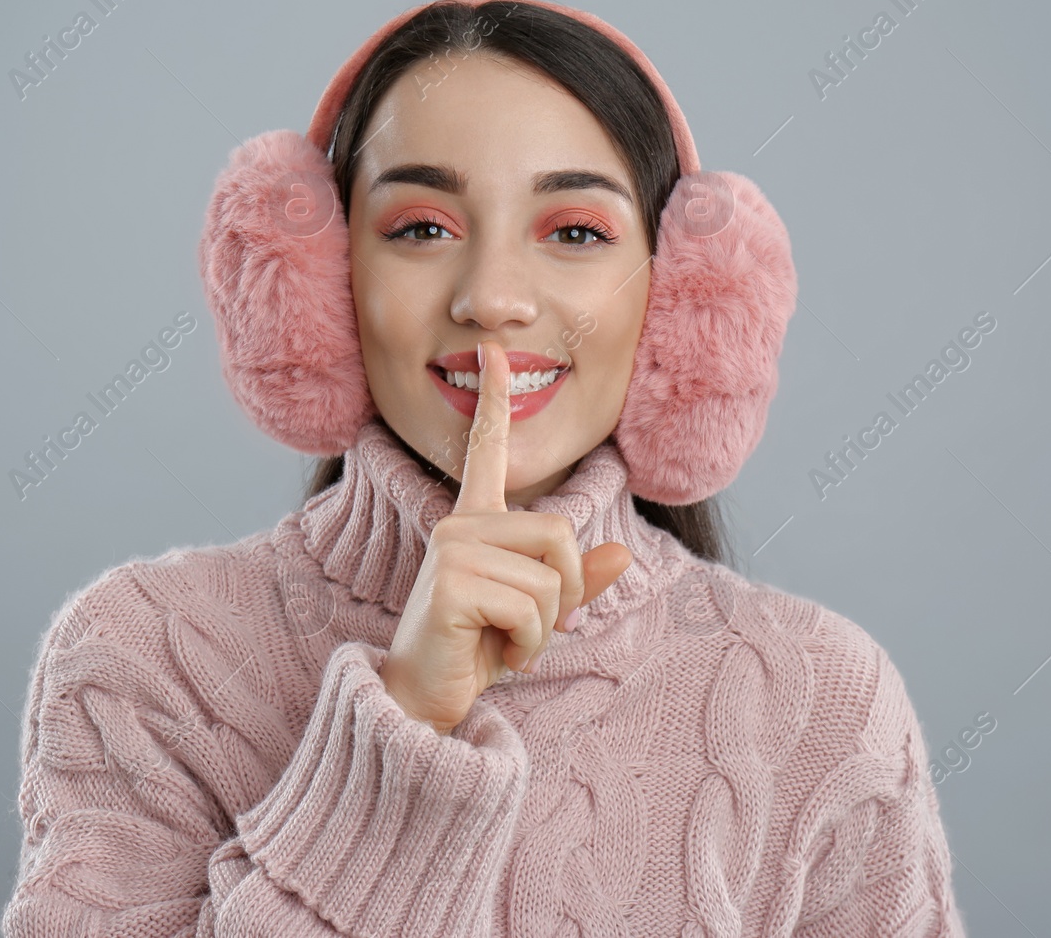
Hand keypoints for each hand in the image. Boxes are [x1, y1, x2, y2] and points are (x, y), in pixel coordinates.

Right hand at [379, 339, 632, 734]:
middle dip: (563, 593)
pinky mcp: (454, 583)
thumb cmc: (474, 652)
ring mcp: (453, 550)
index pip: (487, 452)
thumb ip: (578, 584)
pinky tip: (499, 655)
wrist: (423, 699)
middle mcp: (459, 526)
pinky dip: (531, 644)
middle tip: (529, 628)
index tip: (493, 351)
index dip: (495, 401)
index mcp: (475, 523)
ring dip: (545, 627)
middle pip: (559, 533)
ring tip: (507, 643)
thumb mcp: (536, 615)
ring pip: (551, 577)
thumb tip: (626, 554)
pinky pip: (533, 606)